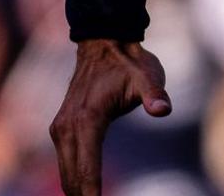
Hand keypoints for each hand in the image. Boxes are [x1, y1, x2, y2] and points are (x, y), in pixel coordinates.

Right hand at [50, 39, 170, 195]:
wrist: (105, 44)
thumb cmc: (130, 62)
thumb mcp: (148, 76)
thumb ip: (155, 95)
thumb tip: (163, 111)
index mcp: (86, 120)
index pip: (87, 170)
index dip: (93, 195)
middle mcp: (66, 128)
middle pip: (72, 178)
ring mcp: (61, 129)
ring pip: (66, 172)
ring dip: (77, 192)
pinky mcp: (61, 128)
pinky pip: (66, 162)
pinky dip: (74, 179)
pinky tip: (87, 192)